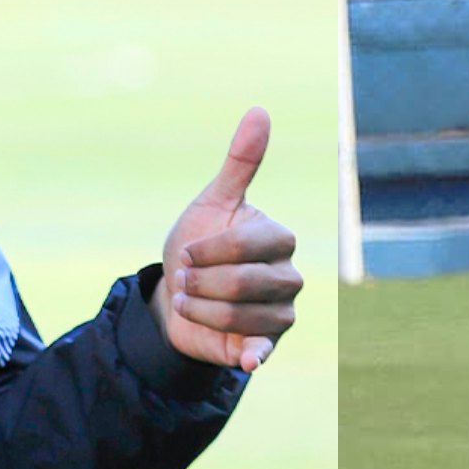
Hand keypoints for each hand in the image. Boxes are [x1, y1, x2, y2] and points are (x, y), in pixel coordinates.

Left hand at [159, 107, 299, 370]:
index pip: (244, 245)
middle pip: (240, 283)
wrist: (179, 297)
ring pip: (236, 316)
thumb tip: (260, 110)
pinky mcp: (265, 345)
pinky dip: (252, 355)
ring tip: (189, 300)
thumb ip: (240, 162)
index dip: (205, 251)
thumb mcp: (213, 202)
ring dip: (197, 309)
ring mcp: (281, 313)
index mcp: (280, 239)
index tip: (186, 253)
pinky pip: (261, 350)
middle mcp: (289, 276)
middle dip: (198, 282)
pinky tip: (244, 358)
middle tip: (186, 279)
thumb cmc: (200, 244)